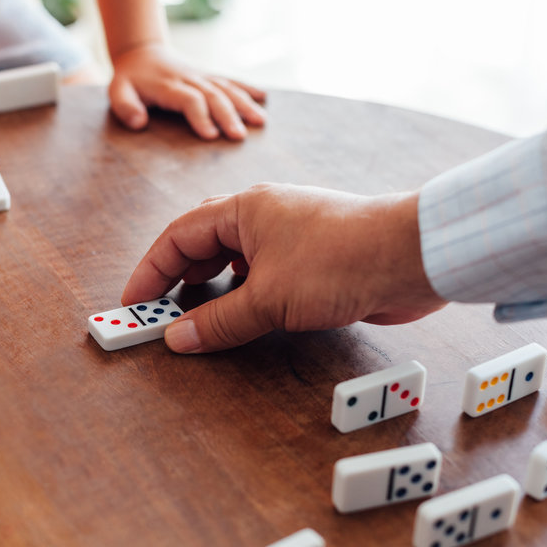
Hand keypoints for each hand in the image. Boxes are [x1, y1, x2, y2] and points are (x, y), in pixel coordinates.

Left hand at [108, 43, 265, 140]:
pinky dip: (248, 87)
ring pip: (226, 88)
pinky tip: (264, 98)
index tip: (211, 136)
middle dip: (228, 116)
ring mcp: (202, 75)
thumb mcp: (117, 90)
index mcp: (168, 85)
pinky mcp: (209, 75)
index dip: (201, 116)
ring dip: (244, 104)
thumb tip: (139, 123)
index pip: (189, 100)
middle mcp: (189, 79)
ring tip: (260, 121)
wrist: (141, 51)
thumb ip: (125, 107)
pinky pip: (230, 79)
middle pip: (213, 96)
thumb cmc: (129, 78)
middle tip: (239, 137)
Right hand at [121, 183, 447, 352]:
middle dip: (177, 280)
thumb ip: (218, 321)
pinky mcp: (312, 260)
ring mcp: (288, 237)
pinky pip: (263, 276)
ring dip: (211, 289)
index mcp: (243, 209)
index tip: (134, 304)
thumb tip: (178, 337)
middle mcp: (262, 216)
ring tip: (194, 319)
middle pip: (202, 245)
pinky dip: (243, 296)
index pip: (178, 236)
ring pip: (234, 260)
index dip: (150, 271)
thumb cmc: (340, 260)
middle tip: (157, 315)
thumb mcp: (268, 298)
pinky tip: (242, 317)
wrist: (412, 258)